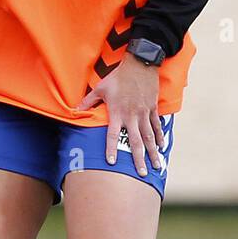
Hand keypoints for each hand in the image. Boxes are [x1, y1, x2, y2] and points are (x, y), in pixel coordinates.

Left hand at [77, 51, 164, 176]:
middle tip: (142, 174)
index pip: (113, 135)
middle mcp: (132, 116)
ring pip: (149, 136)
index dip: (111, 149)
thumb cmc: (118, 76)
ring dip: (152, 152)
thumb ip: (88, 101)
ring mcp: (144, 113)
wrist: (139, 64)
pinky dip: (159, 136)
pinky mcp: (152, 108)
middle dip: (138, 159)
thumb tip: (75, 109)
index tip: (111, 162)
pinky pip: (156, 125)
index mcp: (118, 113)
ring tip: (156, 165)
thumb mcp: (100, 88)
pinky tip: (162, 147)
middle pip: (136, 141)